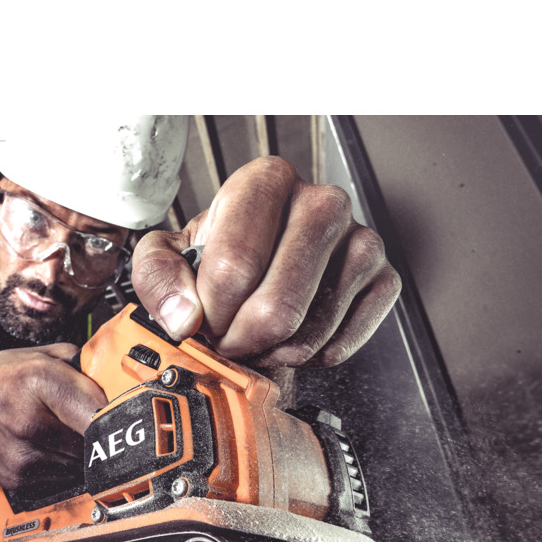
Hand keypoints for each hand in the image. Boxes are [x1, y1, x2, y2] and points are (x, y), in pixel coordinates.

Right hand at [0, 344, 106, 489]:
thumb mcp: (40, 356)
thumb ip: (81, 364)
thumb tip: (116, 378)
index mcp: (39, 381)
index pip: (99, 412)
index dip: (117, 419)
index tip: (125, 420)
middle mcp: (30, 420)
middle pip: (93, 441)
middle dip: (96, 433)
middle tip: (82, 421)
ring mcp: (22, 453)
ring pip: (78, 462)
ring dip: (77, 450)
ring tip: (55, 430)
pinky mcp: (17, 477)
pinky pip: (58, 475)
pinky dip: (57, 462)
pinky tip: (38, 444)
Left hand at [130, 157, 401, 367]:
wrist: (262, 266)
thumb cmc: (216, 256)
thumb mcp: (168, 255)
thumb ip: (157, 277)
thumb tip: (184, 316)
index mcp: (266, 182)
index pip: (235, 266)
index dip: (211, 313)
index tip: (202, 322)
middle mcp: (322, 202)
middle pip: (277, 308)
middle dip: (240, 341)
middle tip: (227, 339)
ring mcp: (361, 240)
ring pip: (308, 333)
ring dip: (270, 353)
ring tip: (255, 335)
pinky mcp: (384, 280)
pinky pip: (340, 346)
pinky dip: (307, 358)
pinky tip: (290, 337)